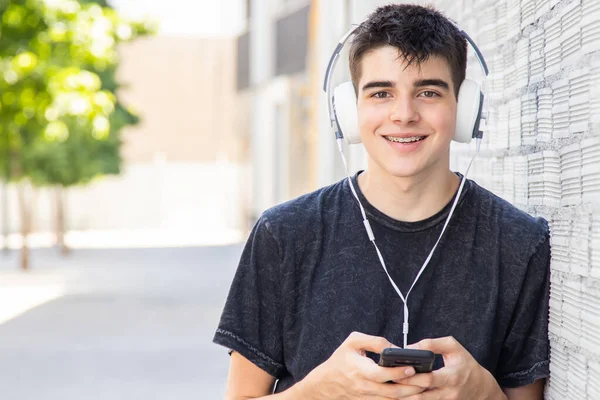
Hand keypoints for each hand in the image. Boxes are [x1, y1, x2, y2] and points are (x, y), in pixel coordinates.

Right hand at [293, 332, 426, 398]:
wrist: (327, 384)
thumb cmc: (341, 359)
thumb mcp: (353, 342)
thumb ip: (374, 341)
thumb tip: (394, 347)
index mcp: (359, 369)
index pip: (380, 374)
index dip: (397, 372)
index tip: (412, 367)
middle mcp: (365, 386)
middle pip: (392, 391)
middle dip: (412, 386)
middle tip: (428, 379)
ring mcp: (369, 396)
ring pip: (393, 399)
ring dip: (411, 394)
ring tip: (427, 386)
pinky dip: (404, 398)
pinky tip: (416, 393)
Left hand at [396, 337, 505, 399]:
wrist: (481, 387)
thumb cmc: (465, 363)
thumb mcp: (453, 347)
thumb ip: (432, 344)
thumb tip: (409, 347)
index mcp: (452, 377)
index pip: (429, 379)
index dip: (412, 376)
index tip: (397, 370)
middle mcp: (448, 393)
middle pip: (421, 395)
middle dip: (403, 388)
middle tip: (387, 381)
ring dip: (405, 398)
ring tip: (390, 390)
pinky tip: (400, 395)